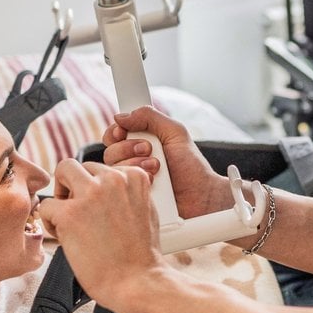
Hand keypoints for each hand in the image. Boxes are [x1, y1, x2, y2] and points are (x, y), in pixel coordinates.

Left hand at [38, 159, 164, 309]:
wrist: (137, 282)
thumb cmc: (140, 254)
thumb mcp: (145, 210)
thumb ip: (127, 191)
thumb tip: (106, 183)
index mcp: (134, 176)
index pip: (101, 167)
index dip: (95, 189)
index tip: (100, 211)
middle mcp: (113, 179)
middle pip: (80, 166)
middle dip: (75, 187)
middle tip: (79, 214)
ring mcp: (91, 194)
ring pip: (62, 172)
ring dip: (62, 195)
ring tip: (70, 221)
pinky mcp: (70, 213)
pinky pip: (47, 205)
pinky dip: (51, 221)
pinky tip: (65, 238)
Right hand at [101, 106, 227, 216]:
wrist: (202, 195)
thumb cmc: (191, 165)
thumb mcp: (175, 133)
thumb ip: (150, 117)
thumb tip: (121, 116)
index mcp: (140, 142)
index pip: (114, 135)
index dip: (115, 132)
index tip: (122, 132)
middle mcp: (133, 162)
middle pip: (110, 151)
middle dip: (128, 148)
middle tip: (148, 149)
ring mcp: (132, 181)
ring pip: (114, 169)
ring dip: (136, 165)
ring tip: (157, 167)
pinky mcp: (133, 196)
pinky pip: (121, 188)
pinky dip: (137, 181)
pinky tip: (154, 182)